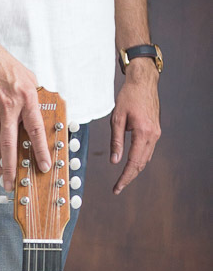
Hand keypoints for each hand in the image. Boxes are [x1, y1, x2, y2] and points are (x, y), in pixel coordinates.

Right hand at [0, 24, 51, 190]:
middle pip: (9, 145)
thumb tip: (41, 118)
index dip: (40, 151)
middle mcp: (8, 107)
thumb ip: (34, 99)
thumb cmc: (4, 66)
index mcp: (26, 97)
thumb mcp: (28, 78)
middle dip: (12, 168)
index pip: (36, 130)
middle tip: (12, 184)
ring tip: (3, 174)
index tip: (43, 166)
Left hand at [110, 61, 160, 194]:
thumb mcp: (117, 119)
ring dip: (135, 170)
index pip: (133, 162)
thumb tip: (115, 161)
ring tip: (123, 179)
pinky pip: (147, 150)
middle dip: (129, 177)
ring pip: (146, 158)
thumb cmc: (129, 97)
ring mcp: (156, 133)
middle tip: (117, 188)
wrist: (143, 82)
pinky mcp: (155, 130)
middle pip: (141, 164)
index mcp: (143, 132)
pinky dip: (139, 160)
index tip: (117, 188)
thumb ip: (116, 141)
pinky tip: (131, 164)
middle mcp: (153, 135)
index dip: (125, 177)